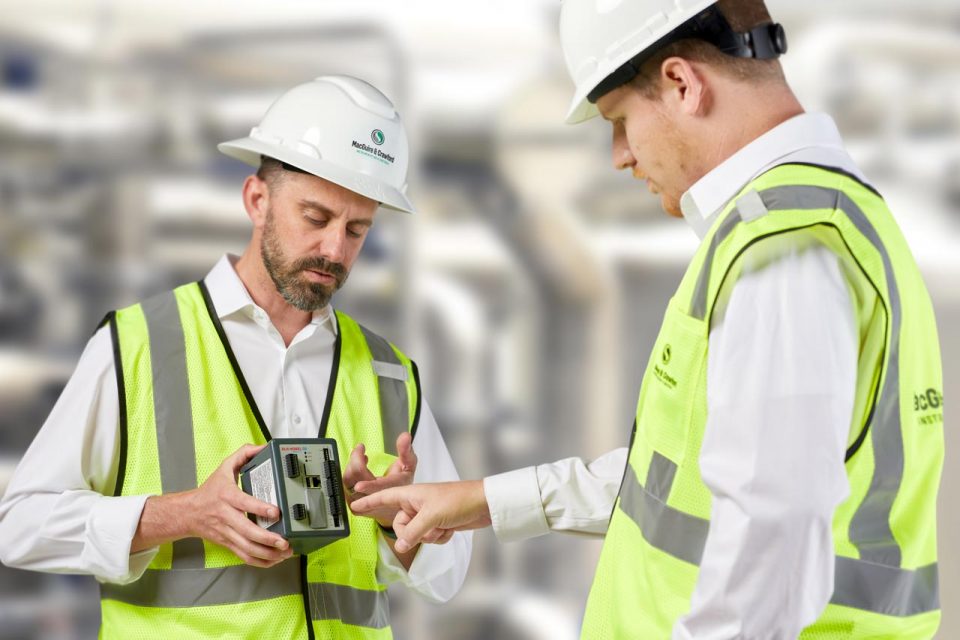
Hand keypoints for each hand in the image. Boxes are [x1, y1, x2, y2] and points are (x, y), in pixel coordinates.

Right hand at [186, 444, 292, 566]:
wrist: (188, 513)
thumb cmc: (210, 491)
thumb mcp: (224, 467)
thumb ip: (244, 454)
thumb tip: (263, 448)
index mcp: (227, 496)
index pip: (244, 503)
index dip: (259, 508)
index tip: (275, 511)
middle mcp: (227, 517)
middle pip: (247, 531)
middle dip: (267, 538)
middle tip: (284, 540)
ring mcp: (227, 533)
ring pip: (247, 548)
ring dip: (267, 553)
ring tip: (284, 552)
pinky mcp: (228, 544)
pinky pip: (244, 556)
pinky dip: (260, 561)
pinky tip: (274, 560)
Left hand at [343, 432, 416, 526]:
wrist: (396, 506)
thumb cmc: (402, 485)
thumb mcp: (409, 465)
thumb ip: (406, 451)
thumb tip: (405, 436)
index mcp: (389, 491)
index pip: (375, 487)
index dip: (367, 481)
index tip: (362, 464)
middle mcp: (375, 500)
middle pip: (356, 480)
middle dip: (355, 460)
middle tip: (360, 449)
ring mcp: (363, 505)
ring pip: (348, 484)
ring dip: (351, 467)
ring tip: (360, 457)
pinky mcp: (355, 508)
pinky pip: (344, 489)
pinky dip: (349, 476)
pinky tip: (357, 469)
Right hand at [350, 480, 491, 552]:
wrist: (484, 504)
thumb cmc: (458, 500)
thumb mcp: (431, 516)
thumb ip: (413, 532)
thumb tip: (400, 546)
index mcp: (411, 494)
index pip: (384, 497)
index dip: (369, 502)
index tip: (354, 505)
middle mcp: (417, 504)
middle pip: (401, 525)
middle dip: (413, 533)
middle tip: (427, 528)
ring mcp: (428, 515)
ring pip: (416, 535)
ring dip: (430, 536)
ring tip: (443, 526)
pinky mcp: (439, 524)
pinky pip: (430, 538)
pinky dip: (439, 537)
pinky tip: (450, 529)